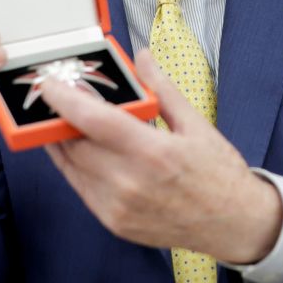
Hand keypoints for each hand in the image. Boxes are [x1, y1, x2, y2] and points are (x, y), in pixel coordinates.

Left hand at [39, 50, 282, 262]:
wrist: (234, 224)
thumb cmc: (219, 174)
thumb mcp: (196, 125)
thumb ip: (162, 89)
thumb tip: (142, 58)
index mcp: (153, 153)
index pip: (94, 121)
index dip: (65, 101)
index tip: (49, 85)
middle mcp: (130, 183)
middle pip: (74, 144)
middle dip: (59, 118)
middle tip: (55, 97)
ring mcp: (119, 207)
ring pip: (72, 167)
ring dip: (61, 142)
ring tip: (60, 120)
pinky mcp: (115, 223)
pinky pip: (81, 188)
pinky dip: (74, 165)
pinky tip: (79, 149)